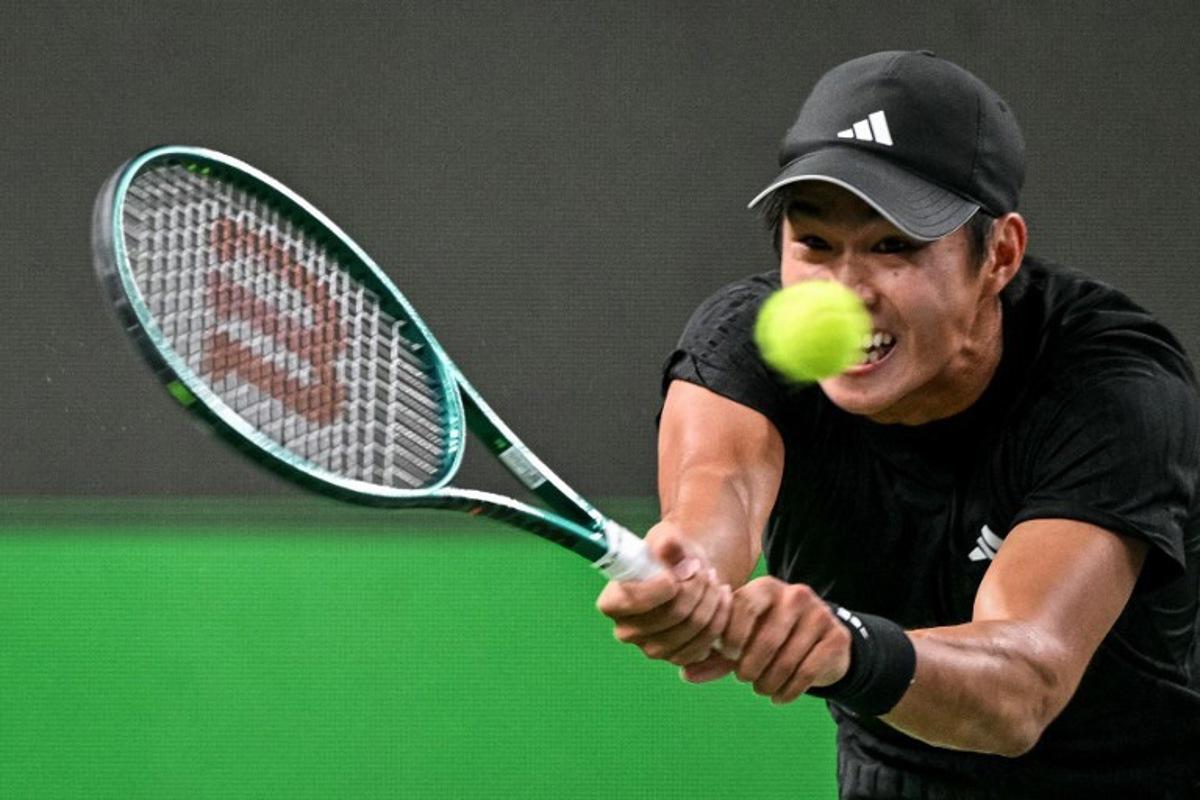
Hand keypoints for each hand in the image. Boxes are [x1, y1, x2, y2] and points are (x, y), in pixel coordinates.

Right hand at [595, 521, 731, 665]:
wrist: (688, 575)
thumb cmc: (669, 556)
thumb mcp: (667, 539)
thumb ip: (667, 541)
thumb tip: (668, 545)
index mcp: (612, 603)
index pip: (633, 601)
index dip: (662, 586)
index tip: (686, 567)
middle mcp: (626, 631)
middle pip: (673, 614)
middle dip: (697, 587)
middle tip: (705, 570)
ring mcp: (651, 649)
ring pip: (693, 627)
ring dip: (711, 600)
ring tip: (714, 580)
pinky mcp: (676, 658)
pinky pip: (706, 642)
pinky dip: (720, 618)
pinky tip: (722, 598)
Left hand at [681, 576, 850, 703]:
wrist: (820, 642)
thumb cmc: (769, 638)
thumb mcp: (741, 641)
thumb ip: (714, 655)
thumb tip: (685, 673)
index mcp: (765, 588)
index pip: (742, 610)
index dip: (731, 639)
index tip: (729, 656)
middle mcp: (794, 595)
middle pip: (765, 640)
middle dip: (750, 667)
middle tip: (745, 678)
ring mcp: (819, 614)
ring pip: (787, 659)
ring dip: (768, 683)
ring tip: (761, 689)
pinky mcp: (836, 636)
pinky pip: (808, 671)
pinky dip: (789, 691)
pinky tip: (780, 697)